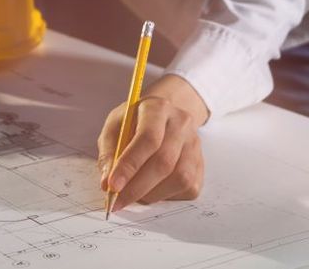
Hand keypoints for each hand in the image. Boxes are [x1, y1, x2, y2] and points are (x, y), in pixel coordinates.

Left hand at [98, 74, 209, 212]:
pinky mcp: (201, 163)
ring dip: (151, 194)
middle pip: (164, 162)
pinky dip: (166, 195)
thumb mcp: (114, 127)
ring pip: (179, 178)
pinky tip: (151, 190)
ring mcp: (195, 144)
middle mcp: (181, 124)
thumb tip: (107, 184)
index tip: (112, 186)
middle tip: (117, 201)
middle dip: (137, 187)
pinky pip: (188, 188)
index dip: (129, 165)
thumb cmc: (134, 122)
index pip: (148, 139)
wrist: (164, 115)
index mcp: (158, 109)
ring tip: (133, 194)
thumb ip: (108, 153)